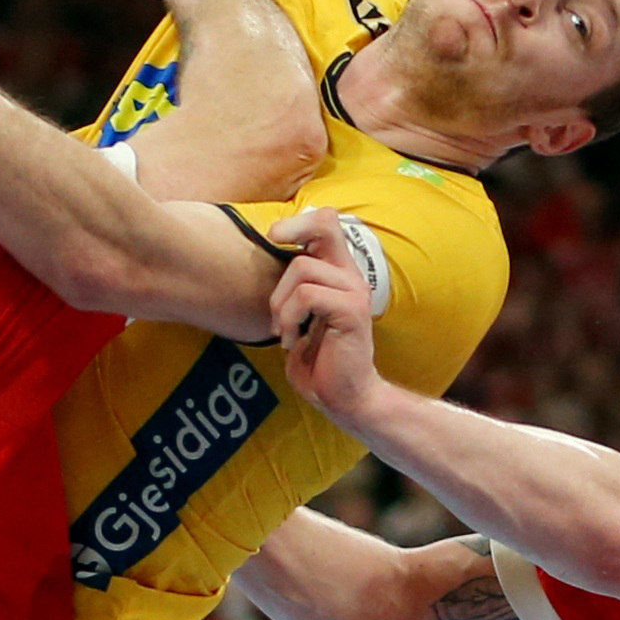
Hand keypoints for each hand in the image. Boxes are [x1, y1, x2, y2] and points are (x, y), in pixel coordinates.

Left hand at [269, 207, 383, 423]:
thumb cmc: (320, 360)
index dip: (299, 221)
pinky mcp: (352, 311)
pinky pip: (307, 296)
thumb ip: (294, 288)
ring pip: (301, 268)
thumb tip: (266, 265)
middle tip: (273, 243)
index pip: (327, 222)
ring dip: (280, 302)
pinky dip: (289, 318)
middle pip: (326, 223)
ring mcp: (353, 291)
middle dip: (292, 229)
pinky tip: (292, 340)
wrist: (345, 398)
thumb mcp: (300, 316)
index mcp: (338, 273)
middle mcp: (349, 276)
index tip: (276, 238)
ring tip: (283, 329)